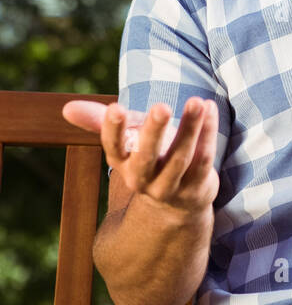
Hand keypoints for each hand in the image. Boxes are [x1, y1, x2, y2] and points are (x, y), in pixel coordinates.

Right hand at [61, 97, 219, 214]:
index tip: (114, 107)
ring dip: (190, 128)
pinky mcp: (197, 188)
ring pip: (181, 158)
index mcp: (123, 163)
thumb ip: (101, 120)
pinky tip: (210, 108)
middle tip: (161, 106)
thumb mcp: (126, 136)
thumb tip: (66, 108)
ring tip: (197, 101)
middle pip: (147, 157)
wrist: (176, 203)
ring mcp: (171, 186)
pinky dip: (208, 133)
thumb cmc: (147, 156)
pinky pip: (204, 160)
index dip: (112, 129)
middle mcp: (144, 179)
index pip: (113, 147)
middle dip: (154, 132)